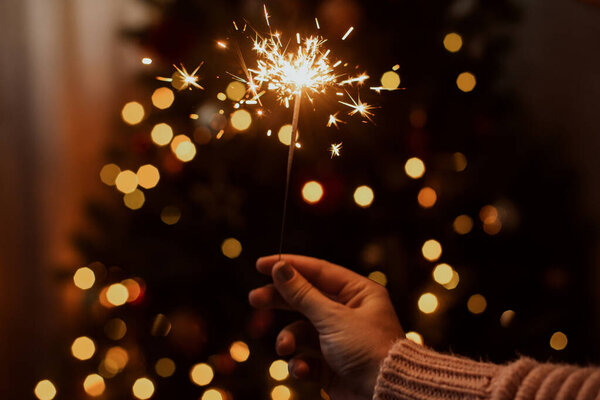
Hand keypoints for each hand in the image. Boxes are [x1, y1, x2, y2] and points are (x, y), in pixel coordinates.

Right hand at [249, 255, 403, 398]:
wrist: (388, 395)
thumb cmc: (368, 350)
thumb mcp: (332, 318)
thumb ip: (302, 294)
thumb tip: (280, 268)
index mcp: (358, 293)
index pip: (318, 271)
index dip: (289, 266)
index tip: (261, 265)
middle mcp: (349, 313)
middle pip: (306, 299)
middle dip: (280, 302)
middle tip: (254, 300)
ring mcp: (339, 340)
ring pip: (302, 332)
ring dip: (289, 339)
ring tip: (285, 348)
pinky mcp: (332, 366)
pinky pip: (307, 359)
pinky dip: (300, 364)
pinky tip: (301, 370)